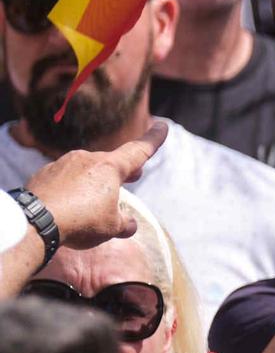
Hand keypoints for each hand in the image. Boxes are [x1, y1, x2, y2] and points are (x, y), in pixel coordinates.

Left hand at [24, 119, 166, 249]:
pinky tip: (66, 206)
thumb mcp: (111, 227)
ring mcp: (63, 164)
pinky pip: (64, 179)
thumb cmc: (80, 221)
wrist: (34, 222)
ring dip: (92, 184)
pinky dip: (70, 189)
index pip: (139, 150)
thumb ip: (124, 222)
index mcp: (110, 167)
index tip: (162, 125)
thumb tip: (129, 223)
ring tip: (90, 206)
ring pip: (86, 171)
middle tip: (132, 177)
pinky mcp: (44, 174)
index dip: (153, 139)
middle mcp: (87, 159)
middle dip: (122, 171)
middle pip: (111, 163)